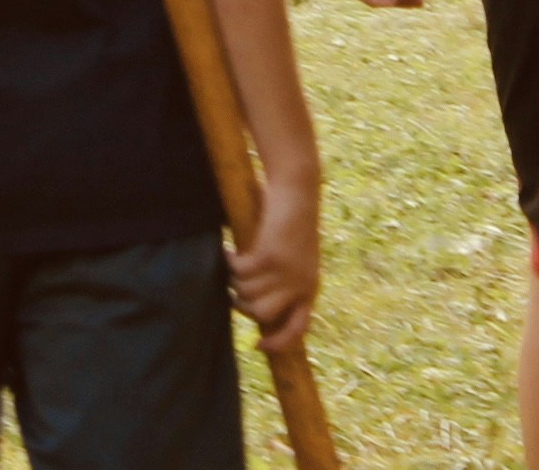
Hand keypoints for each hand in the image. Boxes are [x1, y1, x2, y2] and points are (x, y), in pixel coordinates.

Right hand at [226, 176, 319, 352]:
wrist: (297, 191)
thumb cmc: (291, 222)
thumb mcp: (294, 257)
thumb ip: (282, 281)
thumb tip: (254, 307)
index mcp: (310, 287)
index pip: (298, 329)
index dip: (279, 343)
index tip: (260, 346)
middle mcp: (300, 284)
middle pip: (261, 316)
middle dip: (243, 305)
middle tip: (235, 290)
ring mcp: (285, 272)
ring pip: (246, 293)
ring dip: (234, 280)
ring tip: (233, 262)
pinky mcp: (270, 256)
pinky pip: (240, 272)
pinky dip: (230, 262)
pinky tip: (228, 251)